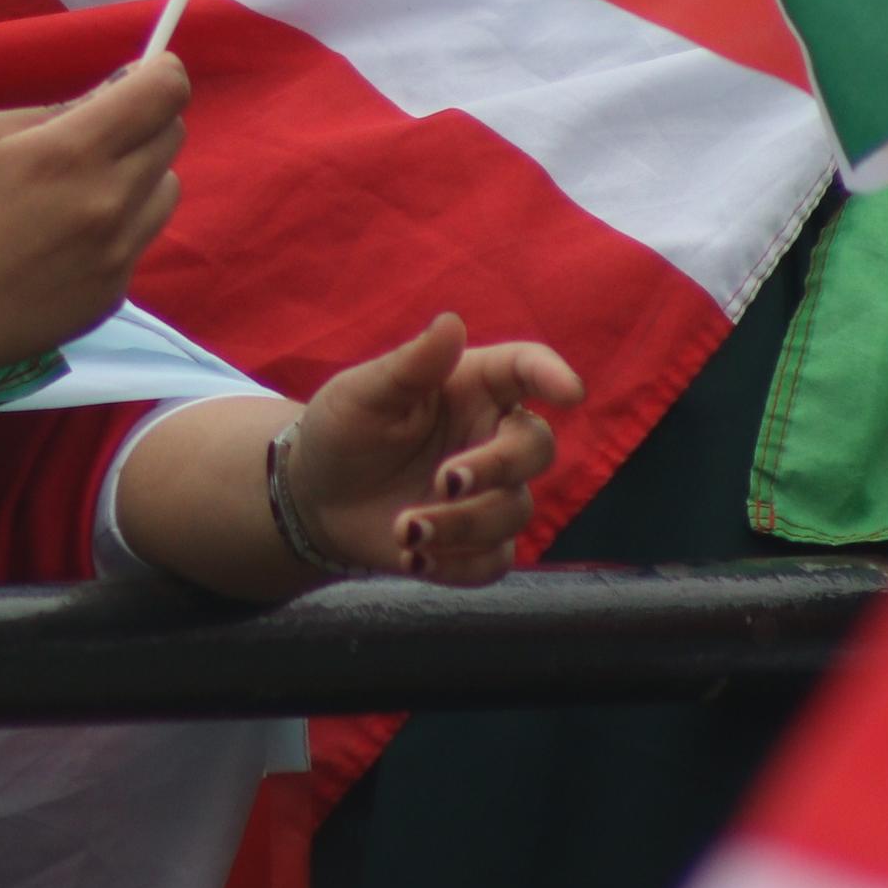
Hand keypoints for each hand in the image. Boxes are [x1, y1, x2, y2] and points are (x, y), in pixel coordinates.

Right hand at [0, 55, 191, 418]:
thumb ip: (48, 112)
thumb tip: (109, 97)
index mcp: (71, 154)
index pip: (164, 94)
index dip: (160, 73)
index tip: (141, 75)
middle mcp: (109, 204)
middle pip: (171, 137)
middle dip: (142, 121)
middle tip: (92, 133)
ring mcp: (116, 258)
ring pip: (165, 191)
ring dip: (138, 175)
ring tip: (78, 190)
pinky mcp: (111, 297)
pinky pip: (138, 241)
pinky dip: (117, 227)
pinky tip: (62, 241)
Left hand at [285, 316, 582, 585]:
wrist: (317, 498)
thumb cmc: (344, 430)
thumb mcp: (363, 393)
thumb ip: (410, 364)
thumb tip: (451, 322)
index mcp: (471, 387)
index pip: (525, 369)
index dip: (552, 375)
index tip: (570, 393)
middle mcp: (490, 436)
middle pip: (536, 448)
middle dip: (497, 467)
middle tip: (444, 481)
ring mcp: (489, 493)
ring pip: (514, 511)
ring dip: (461, 525)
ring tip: (404, 531)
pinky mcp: (477, 544)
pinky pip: (496, 561)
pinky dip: (458, 565)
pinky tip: (413, 559)